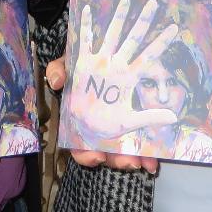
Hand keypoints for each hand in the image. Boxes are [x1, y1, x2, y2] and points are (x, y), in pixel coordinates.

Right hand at [46, 55, 159, 173]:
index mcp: (81, 119)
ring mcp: (120, 124)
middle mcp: (100, 127)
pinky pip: (143, 139)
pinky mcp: (139, 118)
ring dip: (135, 159)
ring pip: (126, 150)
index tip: (96, 156)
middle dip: (116, 161)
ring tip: (144, 161)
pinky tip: (153, 159)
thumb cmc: (83, 64)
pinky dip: (149, 153)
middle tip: (128, 162)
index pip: (80, 145)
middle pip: (107, 152)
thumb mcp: (68, 63)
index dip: (86, 155)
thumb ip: (58, 69)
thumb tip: (57, 81)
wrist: (104, 50)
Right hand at [62, 0, 179, 147]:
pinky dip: (84, 26)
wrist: (83, 128)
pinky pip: (84, 42)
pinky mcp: (83, 64)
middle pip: (133, 39)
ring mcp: (100, 63)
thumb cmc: (106, 124)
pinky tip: (87, 9)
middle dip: (143, 21)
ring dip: (118, 17)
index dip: (161, 42)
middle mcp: (116, 65)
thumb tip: (174, 117)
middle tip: (154, 3)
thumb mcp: (129, 122)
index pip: (149, 56)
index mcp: (129, 77)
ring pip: (111, 35)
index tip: (175, 27)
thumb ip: (150, 118)